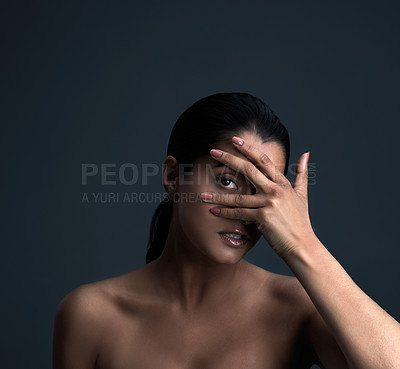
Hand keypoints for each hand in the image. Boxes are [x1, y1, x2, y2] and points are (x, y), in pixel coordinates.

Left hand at [200, 136, 316, 260]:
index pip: (263, 161)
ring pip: (238, 196)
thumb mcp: (302, 195)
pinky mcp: (263, 218)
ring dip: (219, 195)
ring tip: (202, 193)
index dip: (248, 149)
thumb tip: (306, 154)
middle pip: (248, 170)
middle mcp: (276, 190)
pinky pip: (239, 213)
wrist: (303, 245)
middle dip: (229, 159)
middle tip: (213, 151)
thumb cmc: (300, 222)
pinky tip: (213, 210)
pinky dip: (225, 212)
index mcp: (282, 183)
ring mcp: (269, 203)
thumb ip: (301, 173)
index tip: (234, 140)